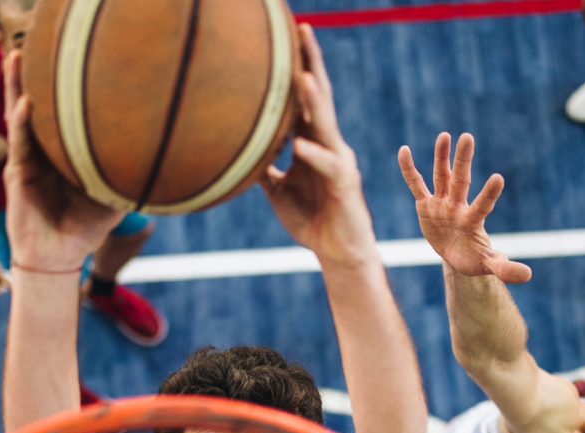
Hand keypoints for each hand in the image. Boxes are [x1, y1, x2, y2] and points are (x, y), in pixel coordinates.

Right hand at [2, 51, 122, 271]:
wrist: (59, 256)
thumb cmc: (86, 227)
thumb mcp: (115, 194)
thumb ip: (132, 174)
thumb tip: (168, 157)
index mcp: (64, 148)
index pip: (62, 108)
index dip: (61, 81)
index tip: (71, 50)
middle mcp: (43, 147)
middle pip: (36, 99)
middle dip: (34, 70)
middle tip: (34, 37)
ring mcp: (27, 158)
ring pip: (20, 114)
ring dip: (17, 85)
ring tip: (16, 56)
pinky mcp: (17, 174)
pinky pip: (20, 144)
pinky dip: (22, 123)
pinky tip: (26, 103)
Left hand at [259, 24, 376, 263]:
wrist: (337, 251)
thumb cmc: (310, 217)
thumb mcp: (278, 189)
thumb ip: (263, 166)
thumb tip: (240, 151)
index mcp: (313, 142)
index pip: (303, 98)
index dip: (296, 67)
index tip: (286, 35)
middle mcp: (328, 144)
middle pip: (318, 97)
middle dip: (310, 63)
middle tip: (303, 30)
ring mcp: (338, 162)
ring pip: (325, 125)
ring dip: (313, 101)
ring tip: (302, 76)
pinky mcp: (344, 185)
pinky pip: (328, 166)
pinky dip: (312, 154)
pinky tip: (298, 143)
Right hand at [398, 133, 531, 282]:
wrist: (457, 254)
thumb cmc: (474, 258)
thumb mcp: (488, 265)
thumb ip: (504, 268)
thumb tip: (528, 275)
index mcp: (473, 220)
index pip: (482, 205)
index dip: (490, 194)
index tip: (498, 178)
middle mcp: (457, 206)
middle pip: (460, 180)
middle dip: (462, 160)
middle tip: (467, 137)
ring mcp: (441, 203)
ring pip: (440, 176)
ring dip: (441, 156)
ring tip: (445, 135)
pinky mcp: (425, 205)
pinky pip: (416, 185)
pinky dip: (409, 170)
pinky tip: (403, 151)